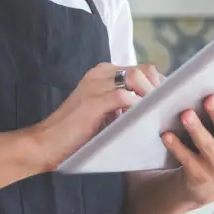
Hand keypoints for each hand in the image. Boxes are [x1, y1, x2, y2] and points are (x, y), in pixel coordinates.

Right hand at [31, 62, 163, 170]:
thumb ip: (122, 104)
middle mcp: (100, 73)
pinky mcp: (94, 101)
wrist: (45, 144)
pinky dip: (137, 107)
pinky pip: (125, 96)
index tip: (168, 102)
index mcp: (103, 73)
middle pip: (143, 70)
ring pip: (137, 79)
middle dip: (159, 89)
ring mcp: (96, 84)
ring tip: (156, 115)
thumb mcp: (104, 112)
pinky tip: (142, 120)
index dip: (158, 85)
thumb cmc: (76, 133)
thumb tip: (151, 106)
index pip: (142, 69)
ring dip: (151, 96)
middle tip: (166, 110)